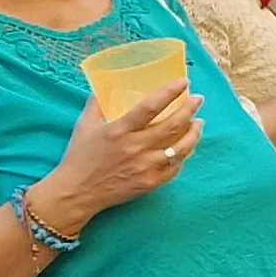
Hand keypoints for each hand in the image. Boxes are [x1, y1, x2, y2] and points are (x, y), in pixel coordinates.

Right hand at [40, 83, 199, 219]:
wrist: (76, 193)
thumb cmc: (79, 157)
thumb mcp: (83, 126)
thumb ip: (96, 105)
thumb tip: (104, 87)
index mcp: (119, 130)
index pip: (150, 107)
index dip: (169, 93)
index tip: (184, 83)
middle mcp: (135, 147)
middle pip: (172, 126)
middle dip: (190, 110)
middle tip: (198, 100)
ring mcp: (145, 167)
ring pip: (180, 149)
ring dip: (194, 134)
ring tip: (199, 123)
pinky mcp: (150, 183)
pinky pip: (175, 168)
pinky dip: (184, 156)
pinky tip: (186, 147)